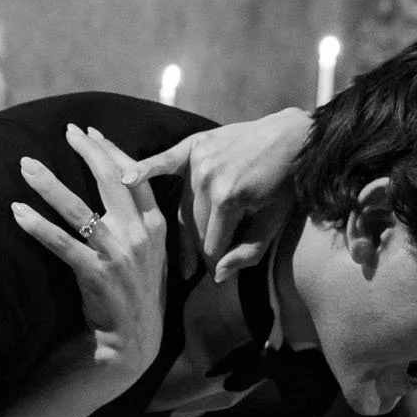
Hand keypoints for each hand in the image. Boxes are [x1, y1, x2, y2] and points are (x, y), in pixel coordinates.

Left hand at [12, 123, 165, 367]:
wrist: (134, 343)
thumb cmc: (137, 294)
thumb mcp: (152, 254)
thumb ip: (142, 221)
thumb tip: (122, 186)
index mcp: (157, 226)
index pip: (135, 175)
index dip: (112, 150)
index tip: (91, 132)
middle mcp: (140, 235)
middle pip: (110, 179)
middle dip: (85, 149)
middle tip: (64, 130)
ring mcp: (118, 254)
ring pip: (78, 208)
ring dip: (48, 183)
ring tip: (26, 165)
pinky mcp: (95, 274)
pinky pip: (60, 242)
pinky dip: (36, 225)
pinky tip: (17, 211)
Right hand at [128, 107, 310, 282]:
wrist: (293, 138)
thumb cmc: (285, 184)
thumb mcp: (274, 223)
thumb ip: (247, 253)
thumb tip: (216, 276)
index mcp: (228, 199)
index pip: (210, 244)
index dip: (213, 264)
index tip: (213, 277)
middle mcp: (208, 178)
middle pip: (194, 228)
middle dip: (199, 250)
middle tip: (197, 268)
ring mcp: (199, 160)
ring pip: (184, 208)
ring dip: (188, 229)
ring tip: (184, 252)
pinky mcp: (194, 146)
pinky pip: (164, 162)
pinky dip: (144, 170)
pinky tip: (124, 178)